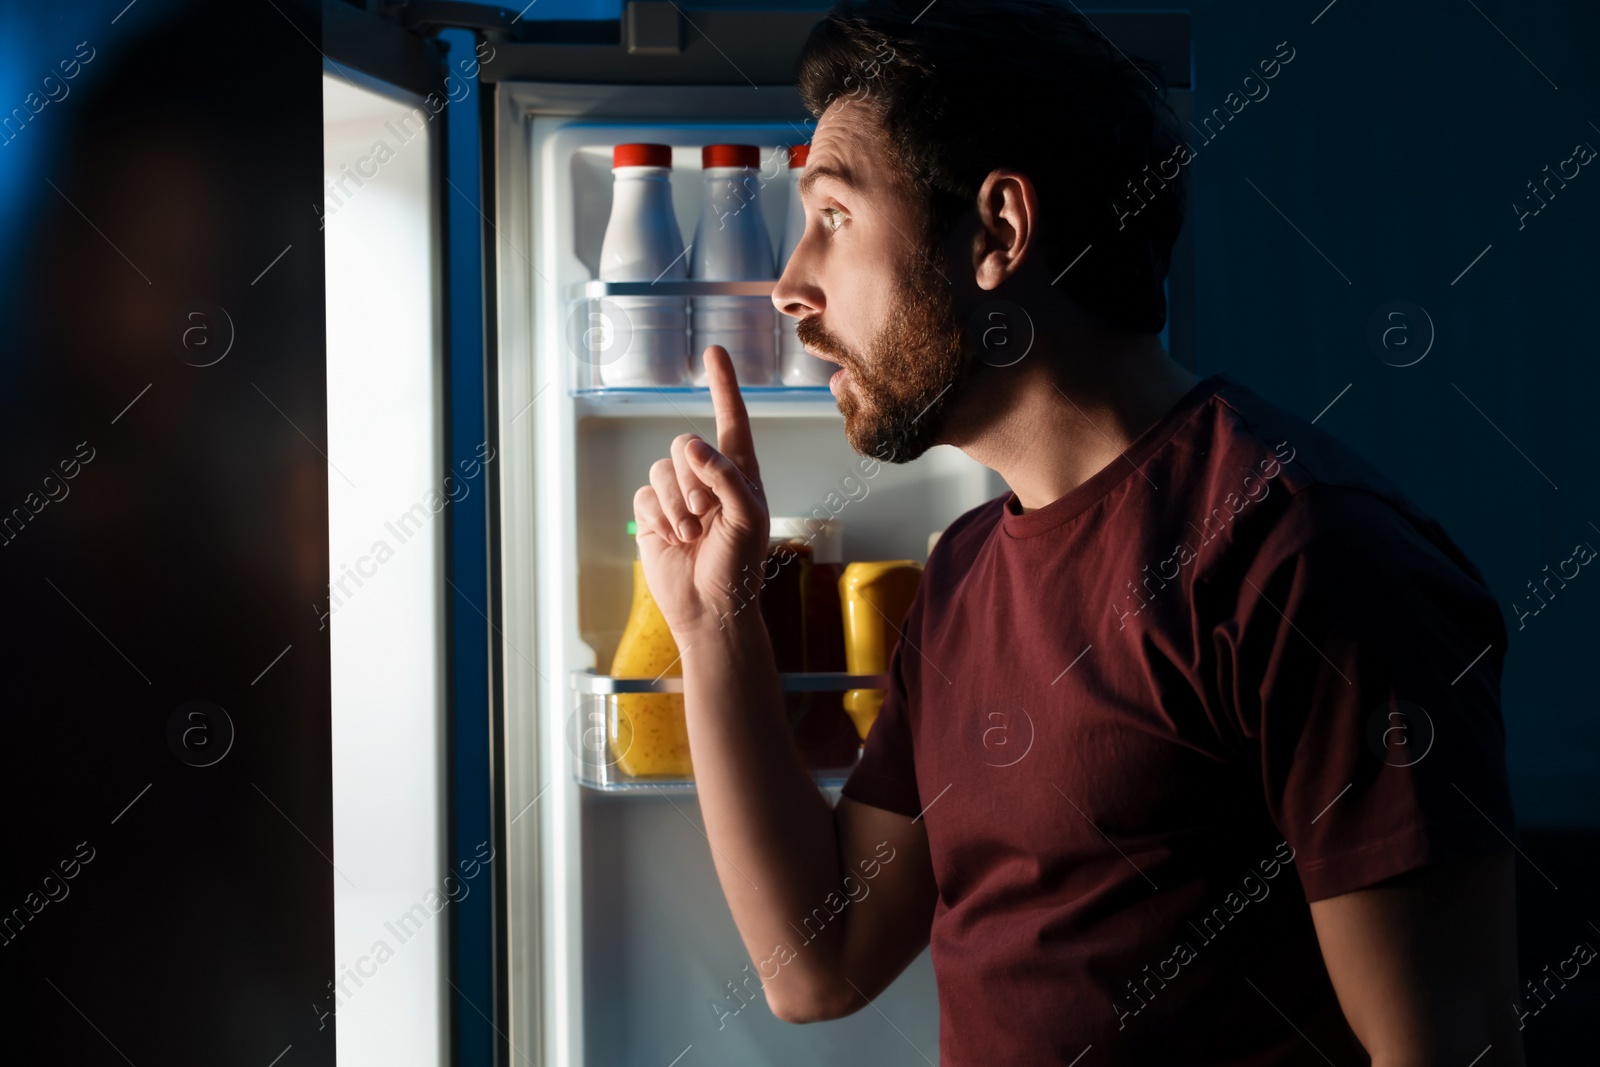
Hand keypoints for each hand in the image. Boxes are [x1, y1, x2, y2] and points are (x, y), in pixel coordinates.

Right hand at [632, 345, 769, 636]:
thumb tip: (692, 445)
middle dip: (694, 481)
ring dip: (677, 504)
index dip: (722, 385)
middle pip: (685, 445)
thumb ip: (725, 475)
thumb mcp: (747, 517)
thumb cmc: (739, 566)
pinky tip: (673, 539)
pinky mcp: (653, 514)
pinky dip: (659, 517)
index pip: (731, 420)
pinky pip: (645, 495)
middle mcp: (707, 477)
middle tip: (707, 516)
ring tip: (692, 534)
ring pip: (662, 470)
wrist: (710, 608)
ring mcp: (677, 494)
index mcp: (740, 472)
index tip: (714, 352)